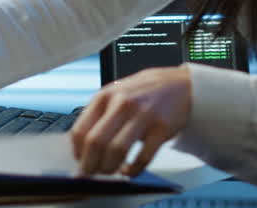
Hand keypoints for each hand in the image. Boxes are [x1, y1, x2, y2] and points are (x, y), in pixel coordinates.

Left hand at [69, 65, 191, 176]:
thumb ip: (99, 115)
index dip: (78, 152)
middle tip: (91, 173)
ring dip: (109, 168)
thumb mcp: (115, 94)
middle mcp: (122, 103)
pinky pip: (143, 157)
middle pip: (96, 142)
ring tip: (109, 171)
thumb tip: (81, 146)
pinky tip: (129, 171)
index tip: (80, 161)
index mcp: (105, 96)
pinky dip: (133, 170)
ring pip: (117, 151)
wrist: (178, 85)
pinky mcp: (161, 128)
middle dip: (90, 164)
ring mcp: (143, 115)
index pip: (81, 130)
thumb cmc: (143, 92)